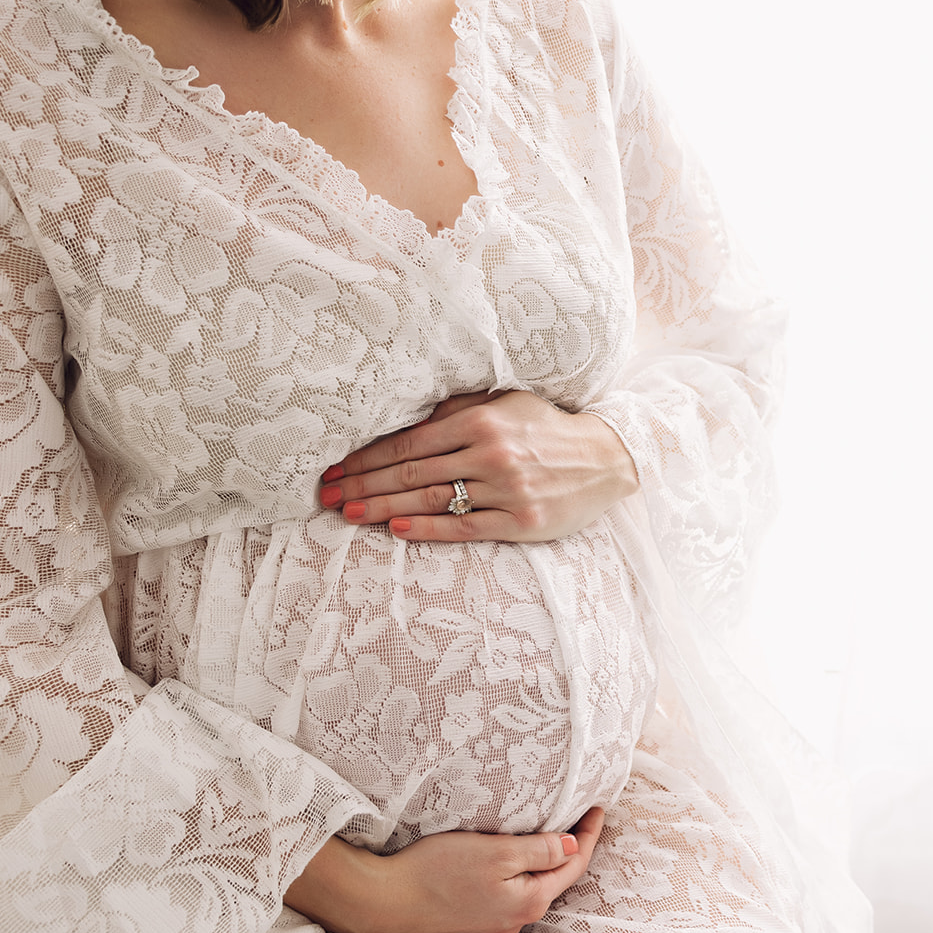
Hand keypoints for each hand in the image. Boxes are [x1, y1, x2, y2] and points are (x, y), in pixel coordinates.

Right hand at [285, 807, 605, 932]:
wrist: (388, 902)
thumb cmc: (439, 870)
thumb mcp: (496, 852)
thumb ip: (537, 850)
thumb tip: (573, 846)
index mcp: (530, 900)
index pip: (573, 864)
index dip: (589, 834)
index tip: (599, 806)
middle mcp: (518, 918)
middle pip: (557, 878)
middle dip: (573, 847)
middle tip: (582, 815)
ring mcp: (496, 922)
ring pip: (534, 886)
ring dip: (547, 860)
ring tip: (554, 830)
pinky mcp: (476, 920)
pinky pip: (513, 892)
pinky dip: (524, 871)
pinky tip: (516, 857)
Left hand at [318, 391, 638, 541]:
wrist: (606, 458)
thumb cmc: (547, 427)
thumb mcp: (506, 402)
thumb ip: (459, 409)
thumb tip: (410, 417)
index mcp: (481, 421)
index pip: (410, 441)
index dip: (368, 456)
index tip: (337, 466)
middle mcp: (490, 453)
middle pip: (411, 472)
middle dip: (363, 483)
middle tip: (326, 495)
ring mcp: (504, 490)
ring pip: (430, 500)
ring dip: (382, 508)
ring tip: (348, 513)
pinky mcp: (518, 521)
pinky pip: (462, 527)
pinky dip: (426, 529)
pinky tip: (395, 530)